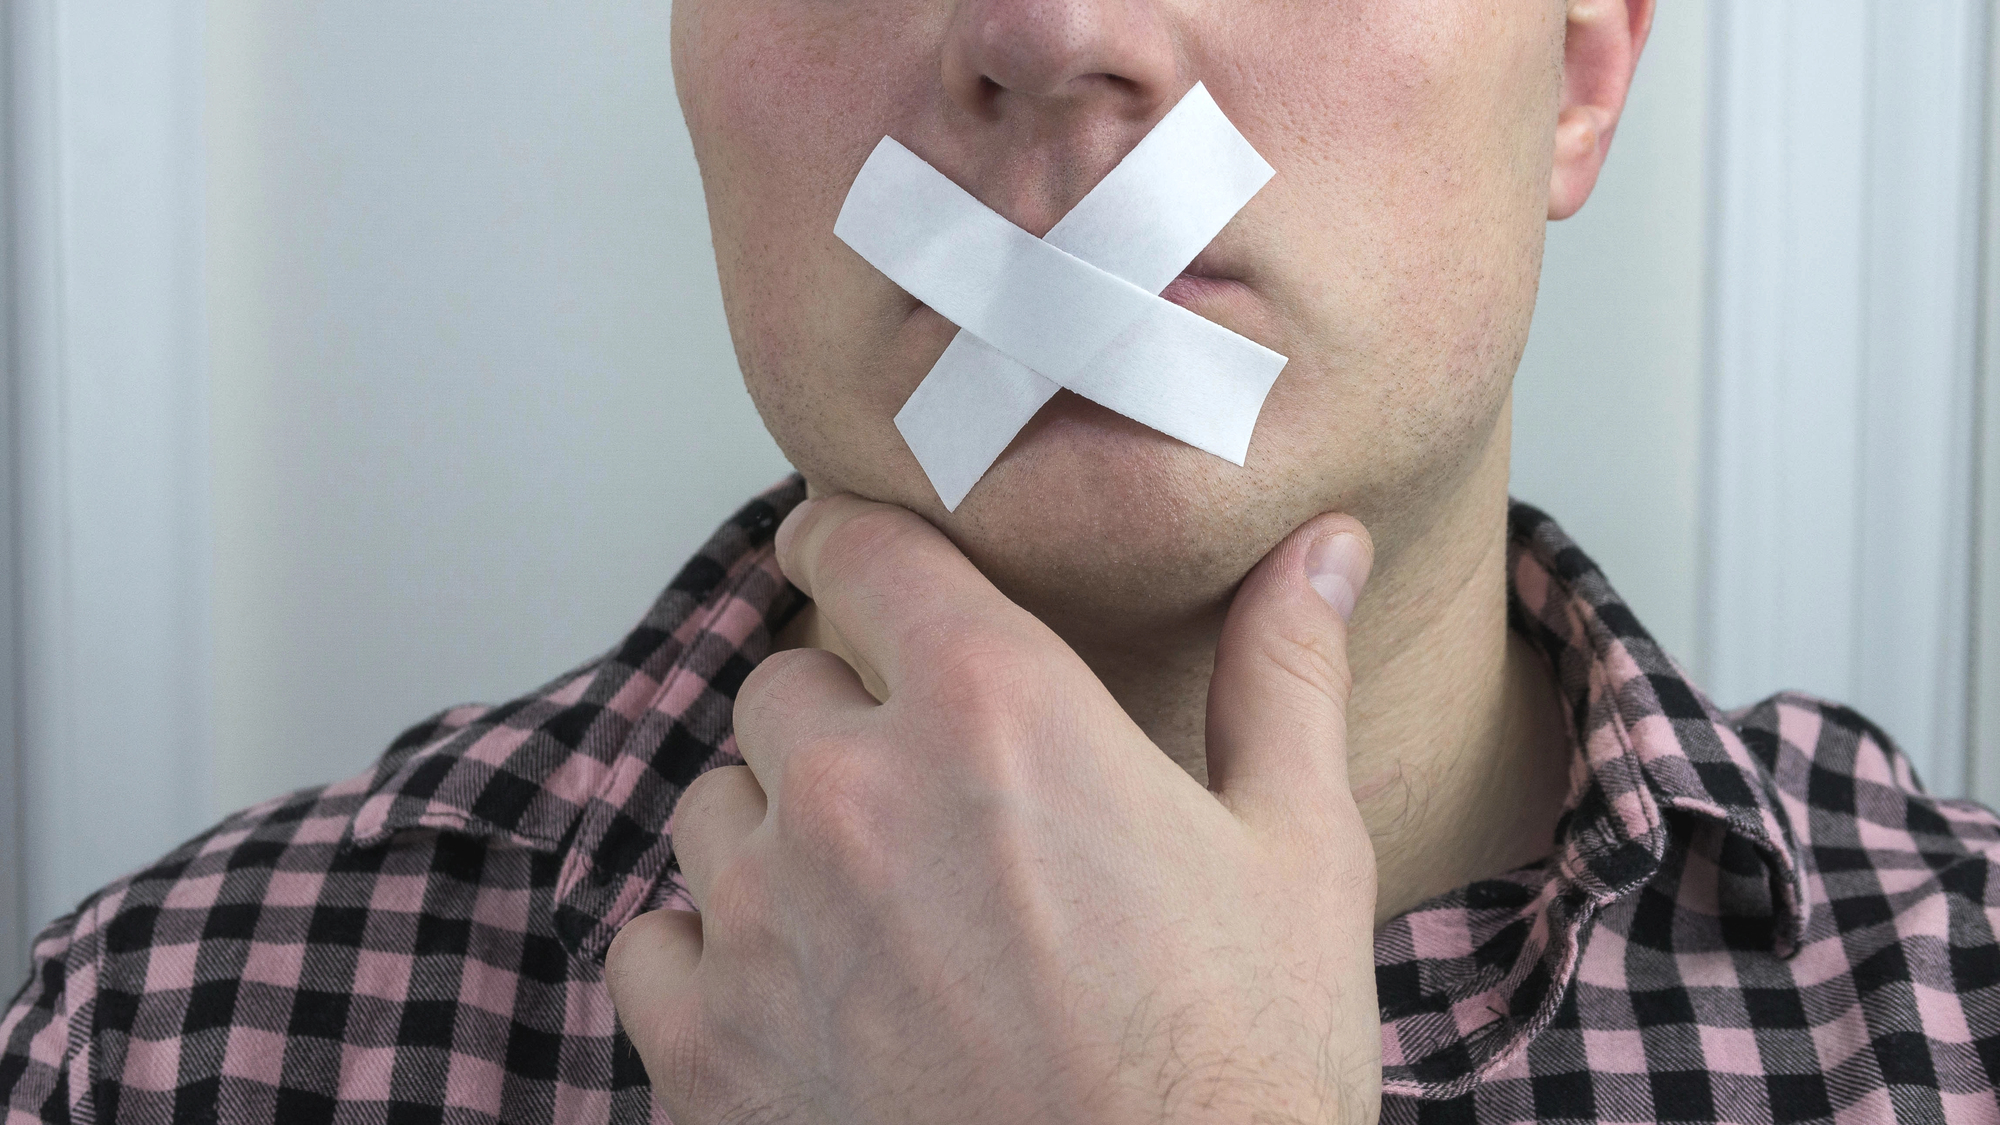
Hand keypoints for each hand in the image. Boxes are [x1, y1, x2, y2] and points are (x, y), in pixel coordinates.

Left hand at [605, 494, 1380, 1124]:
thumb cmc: (1240, 1074)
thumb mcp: (1299, 854)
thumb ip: (1285, 676)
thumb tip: (1326, 548)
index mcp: (995, 711)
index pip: (861, 551)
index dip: (845, 540)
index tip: (840, 553)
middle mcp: (855, 793)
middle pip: (785, 686)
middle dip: (843, 720)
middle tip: (923, 799)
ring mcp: (766, 923)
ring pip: (715, 808)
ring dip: (776, 836)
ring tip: (874, 912)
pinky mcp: (708, 1052)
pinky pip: (653, 944)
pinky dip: (709, 957)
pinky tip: (798, 997)